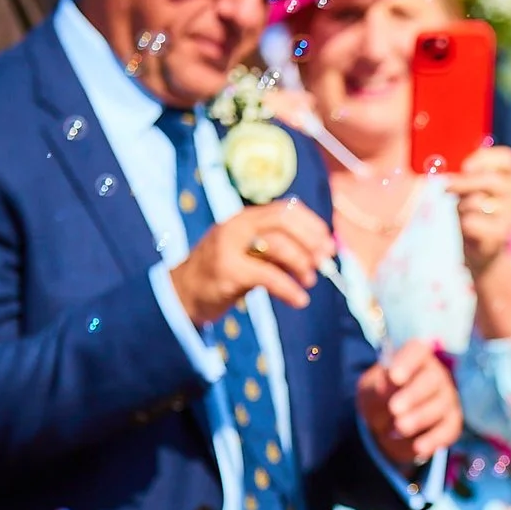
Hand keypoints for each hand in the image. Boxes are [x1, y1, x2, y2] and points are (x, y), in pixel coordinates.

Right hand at [169, 199, 335, 324]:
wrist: (182, 294)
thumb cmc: (223, 274)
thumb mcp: (250, 253)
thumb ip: (278, 248)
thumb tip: (321, 252)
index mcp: (245, 219)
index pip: (285, 209)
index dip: (312, 225)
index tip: (329, 244)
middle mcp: (236, 226)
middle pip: (283, 221)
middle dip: (311, 240)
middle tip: (324, 261)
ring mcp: (229, 247)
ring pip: (278, 246)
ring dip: (302, 265)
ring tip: (310, 282)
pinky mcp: (227, 271)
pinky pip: (269, 276)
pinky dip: (290, 289)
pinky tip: (299, 300)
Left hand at [356, 337, 462, 471]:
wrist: (388, 424)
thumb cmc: (379, 399)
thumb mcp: (369, 391)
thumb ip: (377, 388)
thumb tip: (387, 384)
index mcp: (414, 359)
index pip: (417, 350)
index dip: (408, 361)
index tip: (394, 376)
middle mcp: (436, 375)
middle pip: (433, 379)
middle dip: (414, 394)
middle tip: (394, 409)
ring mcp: (447, 398)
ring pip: (441, 405)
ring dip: (420, 418)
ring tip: (397, 429)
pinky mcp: (452, 422)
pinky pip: (448, 429)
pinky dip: (434, 439)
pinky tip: (418, 447)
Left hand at [447, 145, 510, 277]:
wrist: (483, 252)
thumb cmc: (474, 215)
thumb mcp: (471, 191)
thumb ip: (466, 178)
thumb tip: (447, 175)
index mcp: (508, 180)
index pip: (507, 159)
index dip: (486, 158)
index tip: (467, 166)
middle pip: (492, 180)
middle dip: (465, 182)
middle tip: (446, 187)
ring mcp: (509, 217)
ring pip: (476, 202)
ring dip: (462, 207)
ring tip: (465, 215)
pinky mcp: (499, 236)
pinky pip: (471, 222)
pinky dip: (463, 225)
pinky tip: (468, 231)